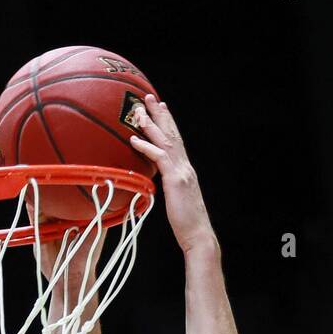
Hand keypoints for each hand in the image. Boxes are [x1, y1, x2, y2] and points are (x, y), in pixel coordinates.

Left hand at [130, 95, 214, 254]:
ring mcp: (181, 172)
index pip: (177, 142)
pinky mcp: (175, 181)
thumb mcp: (179, 202)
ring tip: (138, 110)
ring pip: (165, 141)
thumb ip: (171, 188)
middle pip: (172, 134)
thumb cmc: (188, 225)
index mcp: (186, 171)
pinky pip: (159, 158)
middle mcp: (185, 167)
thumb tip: (162, 184)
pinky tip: (134, 139)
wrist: (198, 235)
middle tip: (149, 98)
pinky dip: (146, 147)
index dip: (169, 124)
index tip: (162, 109)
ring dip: (150, 123)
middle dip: (160, 115)